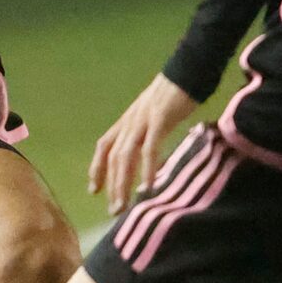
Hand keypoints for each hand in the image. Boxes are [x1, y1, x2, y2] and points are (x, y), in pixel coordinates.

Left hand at [90, 73, 198, 212]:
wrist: (187, 72)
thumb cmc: (173, 95)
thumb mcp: (151, 114)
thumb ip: (145, 131)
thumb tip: (146, 152)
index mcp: (126, 121)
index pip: (104, 146)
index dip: (97, 168)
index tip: (94, 190)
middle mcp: (130, 122)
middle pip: (114, 157)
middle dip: (111, 185)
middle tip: (113, 210)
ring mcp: (143, 121)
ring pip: (126, 156)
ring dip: (123, 182)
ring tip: (124, 204)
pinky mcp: (160, 119)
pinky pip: (150, 148)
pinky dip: (147, 168)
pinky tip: (148, 185)